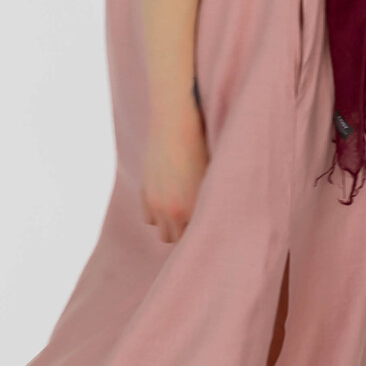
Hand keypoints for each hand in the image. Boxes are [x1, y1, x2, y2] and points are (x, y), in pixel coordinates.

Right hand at [141, 100, 209, 242]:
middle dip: (186, 232)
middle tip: (195, 220)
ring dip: (170, 226)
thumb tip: (221, 222)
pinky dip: (157, 214)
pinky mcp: (144, 193)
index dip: (203, 233)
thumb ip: (213, 204)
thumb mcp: (214, 179)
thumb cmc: (204, 148)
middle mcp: (174, 211)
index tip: (209, 230)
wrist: (176, 126)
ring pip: (162, 232)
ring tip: (181, 211)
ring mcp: (156, 203)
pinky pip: (149, 218)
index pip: (197, 238)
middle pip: (177, 240)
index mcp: (196, 209)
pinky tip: (168, 200)